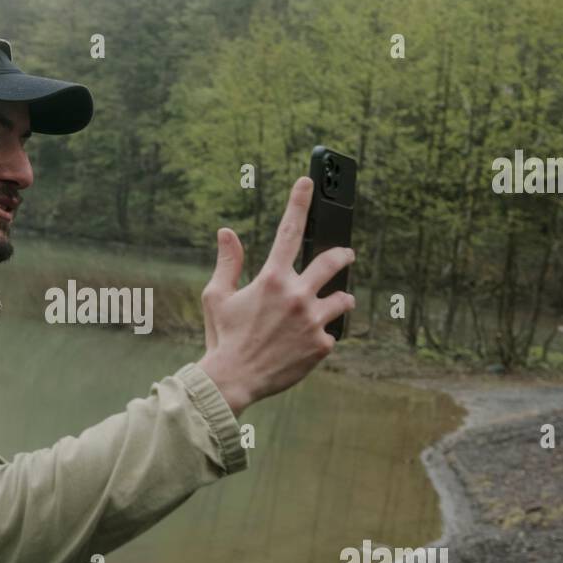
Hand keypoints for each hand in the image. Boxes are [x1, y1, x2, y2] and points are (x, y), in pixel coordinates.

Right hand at [197, 176, 354, 415]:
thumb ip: (227, 262)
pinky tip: (308, 343)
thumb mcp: (216, 296)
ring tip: (335, 304)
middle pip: (333, 261)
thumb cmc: (223, 337)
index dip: (299, 203)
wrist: (234, 379)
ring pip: (343, 299)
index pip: (289, 231)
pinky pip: (332, 332)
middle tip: (346, 254)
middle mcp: (296, 295)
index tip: (307, 183)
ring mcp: (312, 320)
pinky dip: (323, 335)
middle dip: (343, 254)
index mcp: (271, 279)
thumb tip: (226, 232)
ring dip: (340, 299)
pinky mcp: (322, 345)